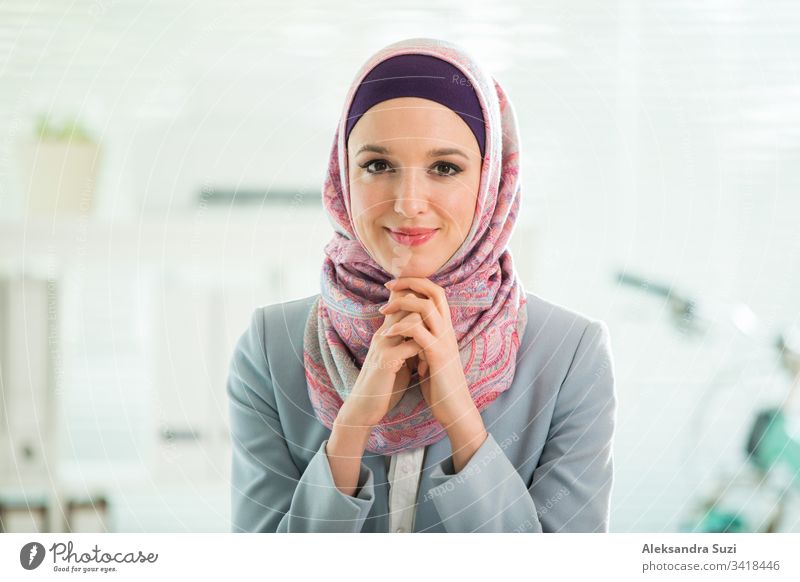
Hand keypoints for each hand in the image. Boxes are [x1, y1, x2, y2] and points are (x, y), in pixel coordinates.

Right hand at [336, 290, 422, 429]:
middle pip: (408, 302)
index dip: (419, 299)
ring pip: (413, 320)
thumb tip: (429, 337)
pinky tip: (424, 367)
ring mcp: (384, 344)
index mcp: (387, 331)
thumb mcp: (398, 359)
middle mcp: (384, 332)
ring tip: (428, 354)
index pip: (402, 301)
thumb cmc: (384, 384)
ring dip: (429, 335)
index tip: (435, 312)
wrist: (363, 408)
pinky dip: (424, 353)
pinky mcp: (386, 359)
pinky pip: (412, 344)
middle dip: (429, 313)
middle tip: (438, 334)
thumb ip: (409, 345)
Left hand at [379, 278, 487, 471]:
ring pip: (426, 307)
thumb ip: (422, 339)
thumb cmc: (439, 383)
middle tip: (389, 286)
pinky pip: (418, 331)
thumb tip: (408, 327)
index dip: (417, 283)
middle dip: (410, 283)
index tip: (395, 284)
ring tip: (384, 311)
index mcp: (445, 328)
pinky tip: (388, 334)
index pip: (436, 293)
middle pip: (434, 291)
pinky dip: (401, 328)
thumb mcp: (429, 355)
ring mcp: (444, 341)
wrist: (454, 407)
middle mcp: (448, 329)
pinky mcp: (438, 354)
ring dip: (402, 304)